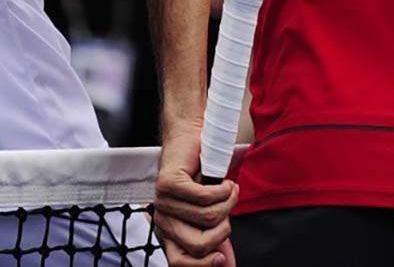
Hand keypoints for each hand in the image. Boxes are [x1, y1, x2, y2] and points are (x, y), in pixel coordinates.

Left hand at [154, 121, 237, 266]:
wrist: (189, 139)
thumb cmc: (202, 176)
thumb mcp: (209, 211)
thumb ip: (215, 236)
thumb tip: (229, 265)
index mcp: (169, 233)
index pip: (178, 263)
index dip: (204, 265)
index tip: (223, 258)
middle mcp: (162, 221)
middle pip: (199, 245)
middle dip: (223, 230)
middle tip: (229, 212)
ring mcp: (164, 202)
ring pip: (208, 218)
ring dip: (228, 203)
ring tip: (230, 190)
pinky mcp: (170, 184)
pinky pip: (205, 198)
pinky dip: (223, 191)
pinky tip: (225, 183)